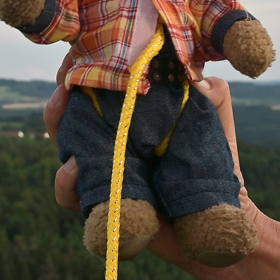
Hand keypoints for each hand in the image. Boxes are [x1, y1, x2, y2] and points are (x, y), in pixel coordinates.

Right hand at [45, 71, 264, 262]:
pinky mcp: (102, 206)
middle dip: (60, 92)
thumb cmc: (218, 171)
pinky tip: (75, 166)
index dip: (84, 70)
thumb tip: (198, 79)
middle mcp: (113, 144)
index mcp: (133, 121)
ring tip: (62, 107)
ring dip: (55, 125)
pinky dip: (65, 182)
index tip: (84, 53)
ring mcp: (105, 174)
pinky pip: (70, 195)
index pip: (98, 89)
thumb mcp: (217, 125)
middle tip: (64, 80)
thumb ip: (215, 96)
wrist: (223, 226)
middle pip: (69, 113)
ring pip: (62, 147)